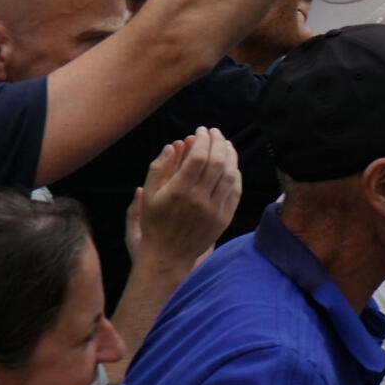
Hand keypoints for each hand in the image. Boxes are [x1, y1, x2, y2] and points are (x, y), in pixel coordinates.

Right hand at [127, 129, 240, 268]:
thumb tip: (173, 145)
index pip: (199, 157)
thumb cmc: (155, 222)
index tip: (201, 130)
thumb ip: (159, 168)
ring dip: (230, 156)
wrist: (169, 254)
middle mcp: (200, 199)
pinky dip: (236, 175)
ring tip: (226, 144)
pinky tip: (231, 165)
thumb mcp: (148, 194)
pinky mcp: (224, 218)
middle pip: (217, 162)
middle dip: (218, 142)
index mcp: (179, 190)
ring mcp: (215, 210)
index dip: (203, 140)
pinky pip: (235, 192)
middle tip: (215, 132)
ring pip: (230, 176)